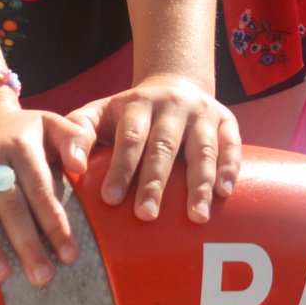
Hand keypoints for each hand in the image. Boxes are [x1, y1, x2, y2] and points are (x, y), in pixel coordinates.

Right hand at [0, 93, 86, 285]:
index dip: (54, 222)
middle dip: (26, 241)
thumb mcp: (52, 123)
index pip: (39, 188)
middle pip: (8, 203)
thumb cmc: (22, 130)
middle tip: (42, 277)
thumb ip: (75, 138)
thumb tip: (81, 166)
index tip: (69, 255)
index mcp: (20, 144)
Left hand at [67, 74, 240, 222]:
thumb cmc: (129, 115)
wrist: (174, 87)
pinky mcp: (226, 120)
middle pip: (164, 146)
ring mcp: (202, 112)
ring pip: (201, 148)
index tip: (110, 200)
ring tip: (196, 217)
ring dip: (199, 183)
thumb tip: (73, 165)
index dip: (121, 167)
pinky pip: (232, 144)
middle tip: (146, 215)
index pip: (129, 136)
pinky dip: (230, 168)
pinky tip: (224, 193)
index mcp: (138, 103)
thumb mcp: (99, 113)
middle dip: (155, 182)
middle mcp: (172, 105)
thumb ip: (78, 132)